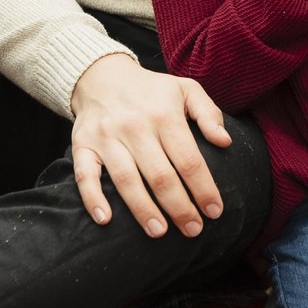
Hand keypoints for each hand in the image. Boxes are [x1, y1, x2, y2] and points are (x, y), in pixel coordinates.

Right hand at [70, 53, 231, 237]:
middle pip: (160, 175)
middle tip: (193, 230)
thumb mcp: (186, 89)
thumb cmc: (151, 89)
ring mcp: (106, 137)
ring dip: (143, 209)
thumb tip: (225, 142)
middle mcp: (135, 126)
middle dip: (179, 207)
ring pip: (126, 180)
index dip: (203, 189)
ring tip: (159, 232)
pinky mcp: (83, 145)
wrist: (102, 75)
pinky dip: (93, 198)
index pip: (188, 159)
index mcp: (164, 114)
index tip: (215, 211)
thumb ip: (209, 113)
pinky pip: (85, 175)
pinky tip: (105, 219)